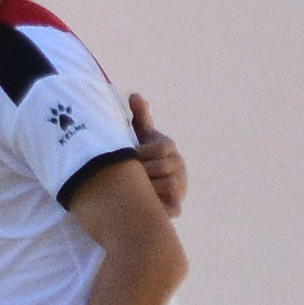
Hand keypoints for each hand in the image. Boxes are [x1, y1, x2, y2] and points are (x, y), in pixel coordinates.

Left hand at [130, 92, 185, 217]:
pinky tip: (144, 208)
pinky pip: (172, 208)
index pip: (162, 146)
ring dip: (150, 189)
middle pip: (164, 167)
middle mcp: (178, 165)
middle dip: (143, 172)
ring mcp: (180, 186)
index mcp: (168, 148)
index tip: (129, 156)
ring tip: (131, 191)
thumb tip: (135, 95)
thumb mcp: (139, 136)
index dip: (143, 152)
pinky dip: (160, 209)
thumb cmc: (141, 154)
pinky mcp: (176, 206)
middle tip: (123, 176)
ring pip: (169, 186)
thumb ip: (139, 118)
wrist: (149, 183)